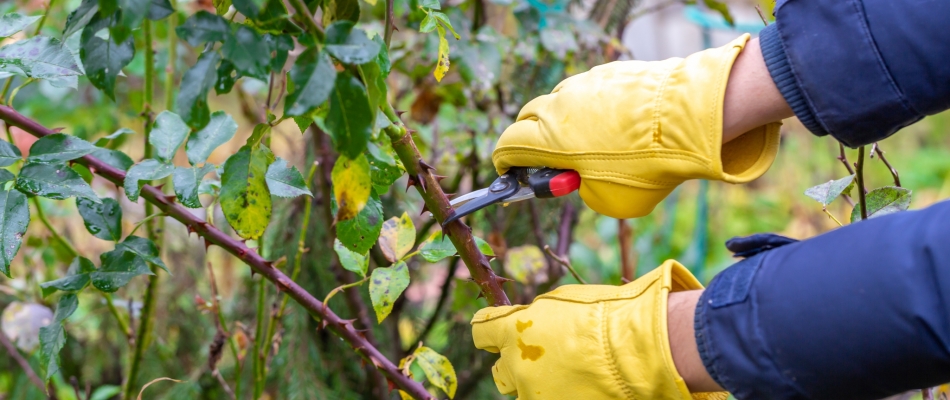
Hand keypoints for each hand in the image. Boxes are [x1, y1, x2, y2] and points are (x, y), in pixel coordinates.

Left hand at [471, 260, 727, 399]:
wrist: (638, 349)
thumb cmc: (608, 314)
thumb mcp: (564, 301)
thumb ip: (538, 315)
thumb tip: (531, 319)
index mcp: (514, 330)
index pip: (481, 330)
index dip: (491, 331)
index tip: (498, 331)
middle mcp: (517, 365)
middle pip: (500, 371)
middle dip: (516, 364)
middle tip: (542, 358)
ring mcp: (535, 394)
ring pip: (523, 393)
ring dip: (537, 385)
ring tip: (569, 377)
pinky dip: (559, 397)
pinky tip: (581, 389)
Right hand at [492, 34, 781, 218]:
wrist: (689, 119)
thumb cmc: (646, 166)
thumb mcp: (609, 200)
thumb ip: (584, 190)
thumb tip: (584, 178)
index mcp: (549, 139)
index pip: (508, 145)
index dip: (506, 161)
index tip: (510, 171)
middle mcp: (560, 105)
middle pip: (529, 118)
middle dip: (531, 139)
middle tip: (551, 160)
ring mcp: (586, 84)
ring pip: (560, 102)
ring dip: (565, 122)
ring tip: (592, 144)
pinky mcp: (611, 72)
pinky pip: (591, 91)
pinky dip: (594, 109)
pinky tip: (620, 125)